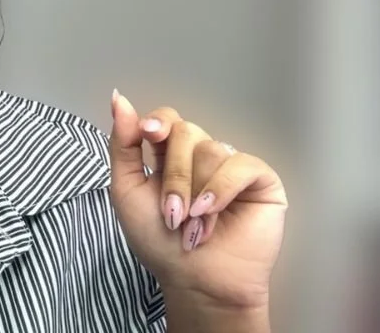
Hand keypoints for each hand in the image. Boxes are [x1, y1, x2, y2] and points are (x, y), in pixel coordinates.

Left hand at [107, 91, 287, 314]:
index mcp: (170, 156)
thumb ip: (123, 145)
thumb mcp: (127, 191)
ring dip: (195, 191)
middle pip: (186, 132)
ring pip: (211, 150)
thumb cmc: (158, 243)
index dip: (157, 123)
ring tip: (192, 224)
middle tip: (171, 213)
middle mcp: (201, 157)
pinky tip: (211, 213)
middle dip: (174, 175)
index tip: (148, 133)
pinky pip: (240, 164)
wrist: (194, 281)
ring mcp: (230, 167)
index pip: (166, 120)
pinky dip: (221, 189)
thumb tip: (118, 98)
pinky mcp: (260, 180)